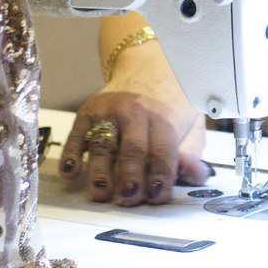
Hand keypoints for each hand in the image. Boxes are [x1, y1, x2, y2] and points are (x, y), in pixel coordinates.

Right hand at [60, 86, 209, 205]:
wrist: (147, 68)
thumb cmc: (170, 104)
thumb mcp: (190, 125)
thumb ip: (191, 154)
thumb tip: (197, 175)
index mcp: (164, 117)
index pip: (163, 150)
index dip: (160, 175)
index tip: (157, 195)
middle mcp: (136, 112)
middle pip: (132, 149)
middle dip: (130, 175)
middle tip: (128, 198)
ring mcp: (109, 112)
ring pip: (104, 144)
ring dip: (100, 170)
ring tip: (100, 192)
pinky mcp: (88, 112)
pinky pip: (77, 134)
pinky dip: (71, 154)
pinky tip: (70, 172)